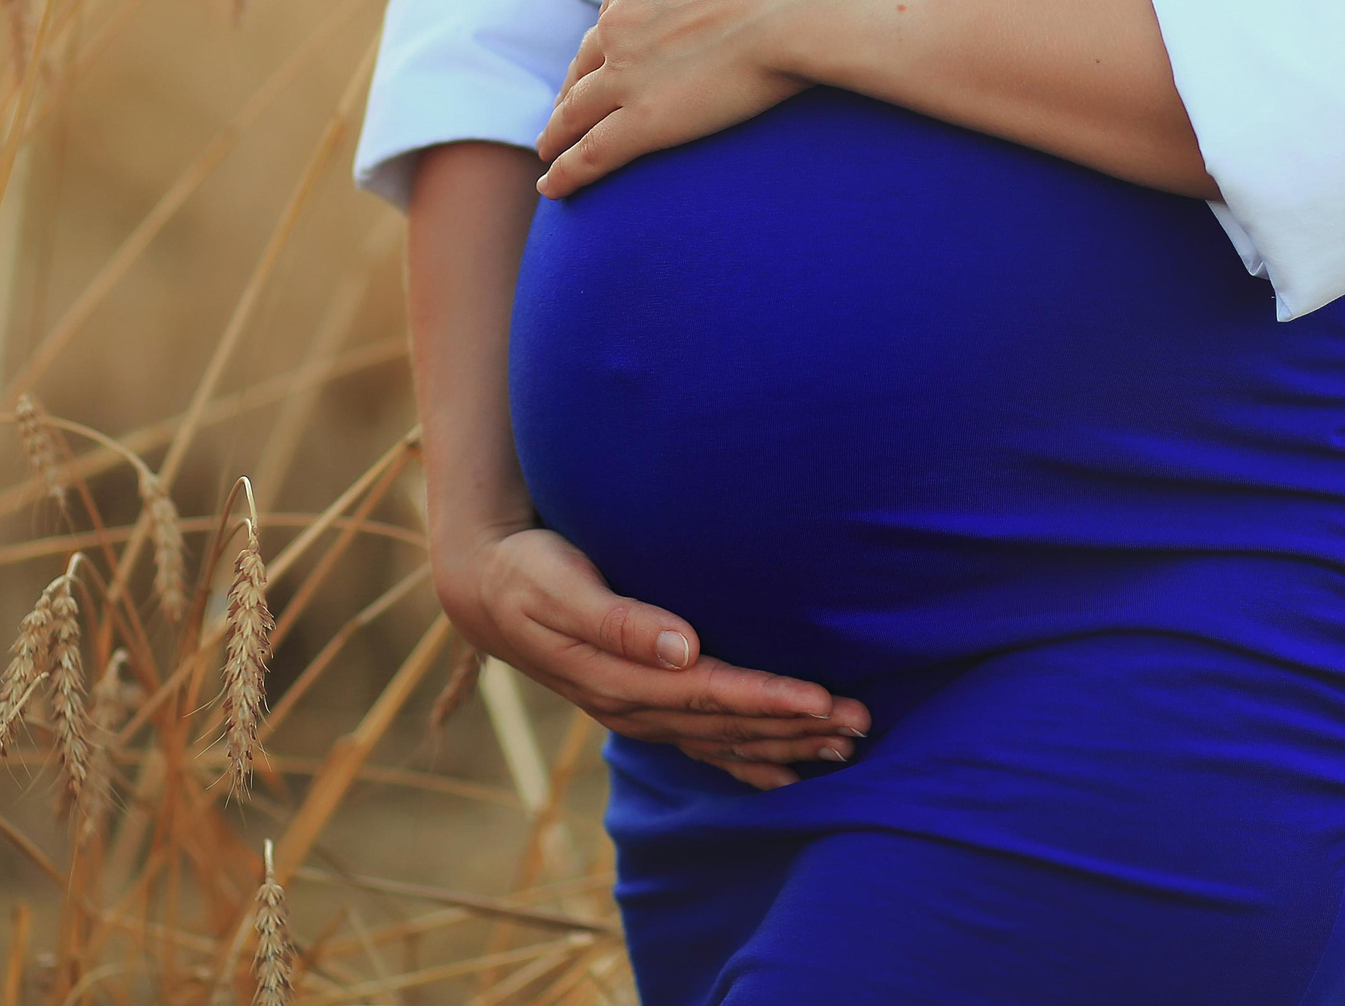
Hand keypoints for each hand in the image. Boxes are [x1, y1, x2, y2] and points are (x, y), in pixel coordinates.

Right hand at [437, 527, 868, 789]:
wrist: (484, 588)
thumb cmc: (526, 572)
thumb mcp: (559, 585)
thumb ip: (620, 618)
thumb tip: (682, 647)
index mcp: (618, 680)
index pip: (708, 695)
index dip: (766, 699)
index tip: (821, 699)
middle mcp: (632, 707)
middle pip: (727, 725)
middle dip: (794, 726)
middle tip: (860, 722)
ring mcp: (637, 713)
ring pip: (723, 739)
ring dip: (785, 742)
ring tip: (846, 743)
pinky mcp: (640, 705)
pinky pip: (702, 745)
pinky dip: (747, 760)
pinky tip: (786, 773)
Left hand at [534, 0, 823, 198]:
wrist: (800, 1)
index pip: (613, 9)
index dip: (610, 36)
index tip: (611, 53)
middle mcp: (618, 20)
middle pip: (585, 60)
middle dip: (572, 85)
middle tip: (564, 106)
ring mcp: (626, 72)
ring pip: (577, 109)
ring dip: (559, 131)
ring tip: (550, 149)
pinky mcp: (645, 120)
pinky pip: (593, 153)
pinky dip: (567, 173)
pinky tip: (553, 188)